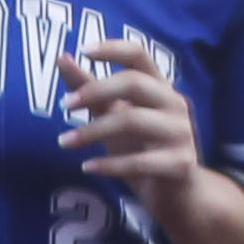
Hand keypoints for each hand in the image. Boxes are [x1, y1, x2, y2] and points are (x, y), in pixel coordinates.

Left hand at [57, 38, 202, 218]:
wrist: (176, 194)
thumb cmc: (140, 147)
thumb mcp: (112, 114)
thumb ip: (89, 87)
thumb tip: (63, 57)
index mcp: (159, 87)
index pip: (139, 55)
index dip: (113, 48)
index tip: (83, 50)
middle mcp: (174, 104)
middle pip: (134, 83)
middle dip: (95, 91)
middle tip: (64, 105)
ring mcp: (181, 133)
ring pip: (133, 120)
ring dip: (92, 131)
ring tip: (64, 142)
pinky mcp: (181, 164)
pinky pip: (141, 162)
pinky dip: (109, 164)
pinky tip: (87, 167)